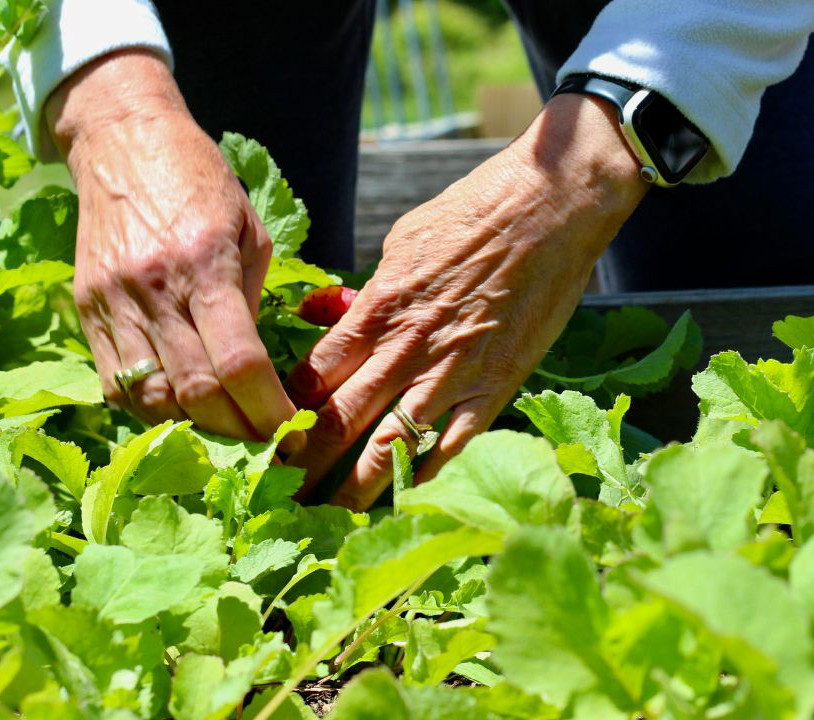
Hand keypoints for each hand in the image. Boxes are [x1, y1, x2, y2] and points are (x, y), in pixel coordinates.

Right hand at [50, 50, 298, 445]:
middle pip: (194, 390)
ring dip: (193, 427)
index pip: (239, 362)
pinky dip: (151, 408)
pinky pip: (115, 382)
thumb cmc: (203, 183)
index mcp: (205, 264)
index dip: (268, 411)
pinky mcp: (85, 310)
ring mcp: (112, 301)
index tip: (292, 434)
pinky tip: (181, 409)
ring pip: (150, 396)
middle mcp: (154, 288)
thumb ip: (252, 301)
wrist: (122, 141)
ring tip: (227, 433)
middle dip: (237, 431)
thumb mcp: (250, 232)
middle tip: (266, 446)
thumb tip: (259, 371)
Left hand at [286, 93, 648, 508]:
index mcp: (377, 307)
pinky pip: (455, 445)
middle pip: (337, 419)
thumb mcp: (404, 241)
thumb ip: (371, 292)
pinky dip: (427, 477)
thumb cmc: (477, 212)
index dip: (283, 413)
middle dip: (301, 463)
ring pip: (388, 445)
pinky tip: (405, 505)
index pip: (313, 375)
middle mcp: (406, 347)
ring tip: (326, 518)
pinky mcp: (496, 386)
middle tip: (273, 496)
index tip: (263, 441)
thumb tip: (339, 317)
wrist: (549, 206)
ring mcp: (452, 372)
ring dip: (352, 487)